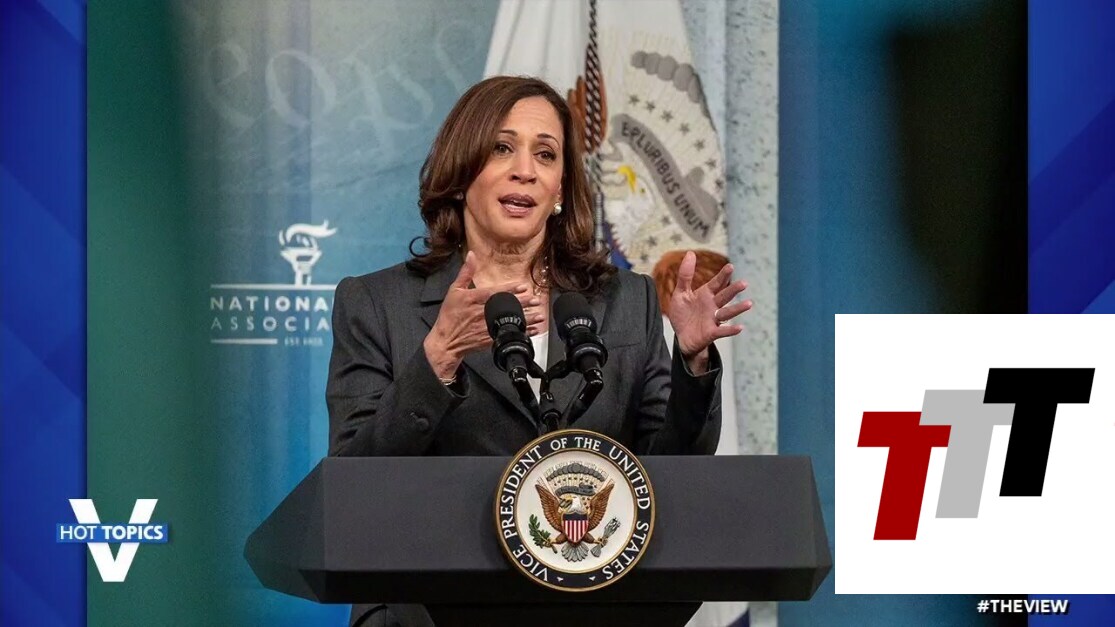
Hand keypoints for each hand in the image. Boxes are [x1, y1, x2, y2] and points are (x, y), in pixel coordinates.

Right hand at [424, 251, 543, 379]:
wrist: (445, 342)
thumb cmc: (449, 316)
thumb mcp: (454, 291)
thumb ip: (465, 273)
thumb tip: (472, 255)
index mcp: (472, 299)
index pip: (493, 293)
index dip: (509, 289)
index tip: (523, 286)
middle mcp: (479, 313)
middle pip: (504, 307)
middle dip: (522, 303)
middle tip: (535, 300)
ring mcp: (484, 327)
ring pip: (507, 321)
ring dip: (525, 319)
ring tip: (539, 315)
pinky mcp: (488, 339)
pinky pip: (506, 334)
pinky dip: (519, 333)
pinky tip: (530, 330)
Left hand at [667, 251, 751, 373]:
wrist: (681, 337)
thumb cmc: (683, 314)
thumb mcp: (680, 293)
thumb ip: (685, 275)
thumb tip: (690, 252)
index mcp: (706, 294)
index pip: (716, 283)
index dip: (723, 275)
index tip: (731, 267)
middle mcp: (713, 305)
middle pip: (724, 296)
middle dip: (733, 290)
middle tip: (744, 283)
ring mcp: (713, 319)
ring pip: (727, 313)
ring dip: (737, 309)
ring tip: (749, 304)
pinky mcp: (711, 333)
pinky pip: (722, 331)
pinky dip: (731, 330)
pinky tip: (740, 327)